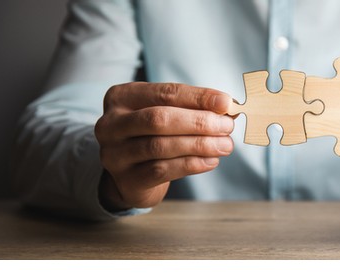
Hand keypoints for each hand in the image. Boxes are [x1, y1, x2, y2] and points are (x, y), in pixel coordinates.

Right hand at [95, 82, 233, 209]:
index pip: (165, 93)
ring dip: (200, 144)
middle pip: (159, 119)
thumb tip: (227, 107)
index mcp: (122, 97)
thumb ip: (192, 108)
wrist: (131, 174)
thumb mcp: (167, 114)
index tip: (226, 102)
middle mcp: (111, 124)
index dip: (198, 97)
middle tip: (227, 126)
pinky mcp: (126, 179)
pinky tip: (211, 161)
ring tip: (225, 145)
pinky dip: (191, 164)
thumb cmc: (154, 135)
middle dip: (199, 122)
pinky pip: (162, 170)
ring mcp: (115, 153)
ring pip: (160, 146)